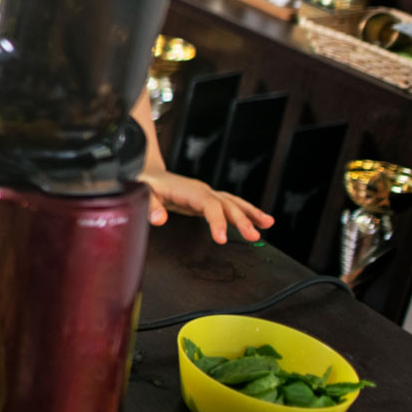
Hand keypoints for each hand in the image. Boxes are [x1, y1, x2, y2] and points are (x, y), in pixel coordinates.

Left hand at [140, 169, 273, 243]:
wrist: (148, 172)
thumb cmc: (146, 182)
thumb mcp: (143, 192)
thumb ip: (151, 205)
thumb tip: (159, 219)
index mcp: (189, 190)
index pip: (209, 206)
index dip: (217, 221)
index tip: (222, 238)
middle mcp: (202, 190)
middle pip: (226, 205)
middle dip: (242, 220)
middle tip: (254, 236)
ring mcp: (207, 194)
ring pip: (233, 203)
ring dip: (250, 214)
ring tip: (268, 224)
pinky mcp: (208, 200)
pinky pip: (229, 206)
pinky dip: (245, 213)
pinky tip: (258, 221)